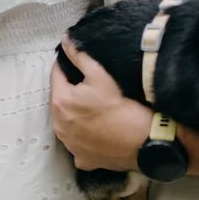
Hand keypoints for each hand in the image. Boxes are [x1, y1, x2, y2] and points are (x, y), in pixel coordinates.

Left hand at [49, 40, 150, 172]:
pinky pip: (78, 144)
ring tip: (95, 108)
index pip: (56, 75)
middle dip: (70, 91)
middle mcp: (59, 126)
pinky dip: (84, 137)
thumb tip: (65, 41)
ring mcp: (70, 145)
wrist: (143, 142)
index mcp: (60, 102)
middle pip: (60, 100)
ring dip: (75, 114)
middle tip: (90, 86)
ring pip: (67, 123)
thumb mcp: (100, 75)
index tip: (78, 63)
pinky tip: (97, 132)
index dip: (66, 66)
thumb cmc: (121, 107)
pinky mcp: (82, 159)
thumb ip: (79, 56)